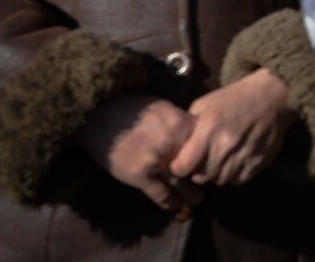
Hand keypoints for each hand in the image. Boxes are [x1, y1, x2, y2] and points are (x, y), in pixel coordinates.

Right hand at [78, 94, 201, 215]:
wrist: (101, 116)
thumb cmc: (134, 109)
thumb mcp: (165, 108)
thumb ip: (182, 123)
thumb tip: (196, 136)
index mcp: (181, 123)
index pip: (206, 143)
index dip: (210, 154)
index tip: (213, 161)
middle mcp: (173, 144)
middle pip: (196, 165)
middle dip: (203, 175)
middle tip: (209, 182)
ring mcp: (157, 162)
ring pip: (181, 184)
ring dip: (191, 195)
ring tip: (198, 200)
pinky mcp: (140, 177)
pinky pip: (161, 194)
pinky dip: (170, 203)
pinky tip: (176, 207)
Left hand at [168, 68, 297, 186]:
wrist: (274, 95)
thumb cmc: (236, 97)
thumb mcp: (206, 103)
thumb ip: (189, 126)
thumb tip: (176, 147)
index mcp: (209, 129)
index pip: (182, 167)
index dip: (178, 167)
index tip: (182, 162)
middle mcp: (225, 146)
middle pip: (200, 178)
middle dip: (197, 171)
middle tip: (202, 159)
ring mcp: (243, 157)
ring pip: (219, 181)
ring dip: (216, 173)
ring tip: (220, 158)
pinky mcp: (257, 164)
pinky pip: (237, 180)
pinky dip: (233, 174)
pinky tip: (235, 159)